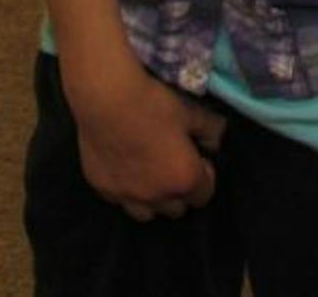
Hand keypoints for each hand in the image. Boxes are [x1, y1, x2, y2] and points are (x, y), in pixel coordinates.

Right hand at [66, 57, 225, 220]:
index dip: (206, 177)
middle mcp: (155, 197)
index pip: (204, 197)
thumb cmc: (156, 106)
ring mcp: (126, 197)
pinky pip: (121, 202)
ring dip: (155, 199)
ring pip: (147, 214)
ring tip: (153, 174)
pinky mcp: (102, 191)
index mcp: (183, 179)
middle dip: (181, 191)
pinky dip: (129, 192)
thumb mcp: (193, 113)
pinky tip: (128, 169)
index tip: (200, 159)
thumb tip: (215, 143)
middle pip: (176, 210)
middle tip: (176, 165)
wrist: (108, 103)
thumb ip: (211, 131)